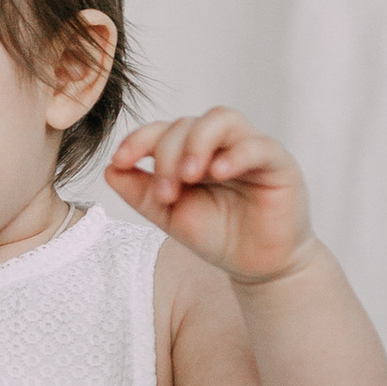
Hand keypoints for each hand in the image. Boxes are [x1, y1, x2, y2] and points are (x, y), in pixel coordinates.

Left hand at [103, 109, 314, 286]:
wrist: (258, 266)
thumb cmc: (218, 236)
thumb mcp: (170, 215)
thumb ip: (140, 192)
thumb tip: (109, 169)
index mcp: (190, 152)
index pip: (161, 130)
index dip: (138, 140)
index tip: (121, 162)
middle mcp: (219, 144)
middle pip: (186, 124)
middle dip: (167, 155)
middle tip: (165, 194)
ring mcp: (248, 148)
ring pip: (221, 119)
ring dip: (197, 143)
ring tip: (188, 176)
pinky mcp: (277, 162)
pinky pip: (257, 145)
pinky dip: (236, 155)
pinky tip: (218, 174)